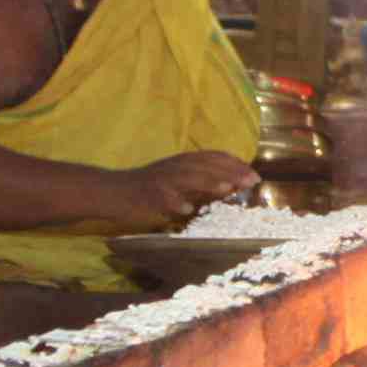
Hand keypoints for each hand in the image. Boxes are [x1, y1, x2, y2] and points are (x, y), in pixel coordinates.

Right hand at [118, 149, 256, 224]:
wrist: (113, 191)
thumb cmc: (148, 189)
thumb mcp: (177, 181)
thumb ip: (201, 182)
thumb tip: (231, 186)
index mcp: (182, 162)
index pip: (213, 157)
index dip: (235, 164)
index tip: (254, 174)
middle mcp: (174, 167)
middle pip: (205, 165)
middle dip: (230, 172)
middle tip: (251, 181)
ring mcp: (160, 180)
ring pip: (187, 178)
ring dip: (207, 182)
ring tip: (226, 189)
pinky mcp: (148, 195)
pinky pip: (162, 198)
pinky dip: (174, 202)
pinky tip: (185, 209)